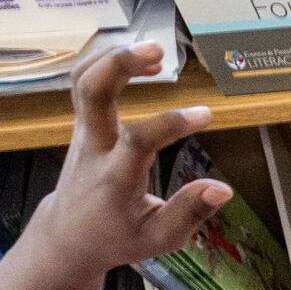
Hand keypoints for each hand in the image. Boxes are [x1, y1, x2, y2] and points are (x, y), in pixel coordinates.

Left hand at [34, 44, 230, 279]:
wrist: (68, 234)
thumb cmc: (117, 237)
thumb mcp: (158, 239)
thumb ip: (188, 213)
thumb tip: (222, 189)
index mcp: (114, 179)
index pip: (138, 140)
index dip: (172, 122)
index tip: (206, 114)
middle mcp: (93, 147)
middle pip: (91, 92)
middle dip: (120, 64)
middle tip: (160, 50)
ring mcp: (83, 131)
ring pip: (83, 80)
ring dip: (114, 56)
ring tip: (155, 52)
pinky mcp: (82, 123)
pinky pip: (85, 82)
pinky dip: (107, 61)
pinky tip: (141, 60)